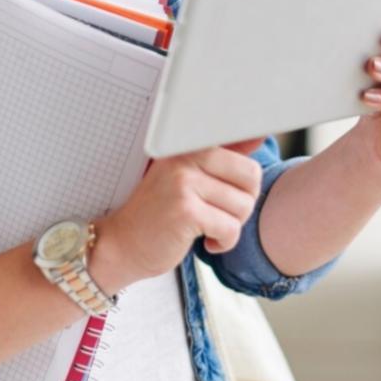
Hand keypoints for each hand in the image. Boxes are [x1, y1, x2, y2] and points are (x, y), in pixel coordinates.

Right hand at [93, 138, 263, 289]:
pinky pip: (230, 228)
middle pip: (251, 178)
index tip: (223, 199)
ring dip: (230, 226)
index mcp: (188, 146)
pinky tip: (205, 241)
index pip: (245, 160)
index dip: (243, 187)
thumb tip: (258, 137)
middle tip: (218, 214)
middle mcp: (185, 157)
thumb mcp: (187, 177)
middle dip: (242, 204)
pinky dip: (223, 243)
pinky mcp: (185, 211)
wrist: (122, 243)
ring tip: (207, 227)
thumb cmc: (158, 213)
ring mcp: (184, 182)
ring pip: (243, 206)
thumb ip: (221, 157)